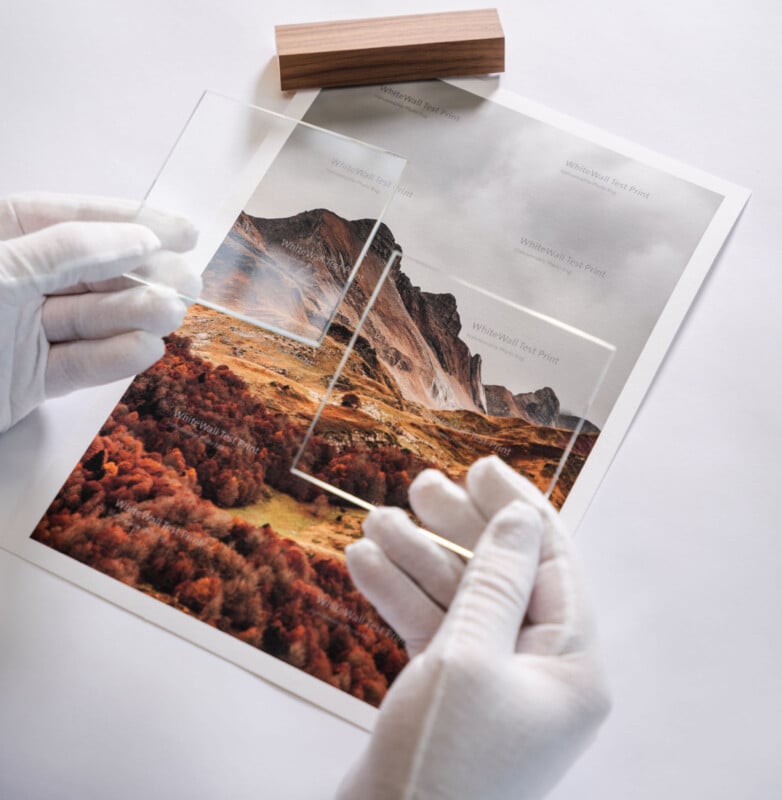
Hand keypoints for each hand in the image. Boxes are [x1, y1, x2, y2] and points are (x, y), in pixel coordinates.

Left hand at [0, 192, 200, 431]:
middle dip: (143, 275)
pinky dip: (113, 358)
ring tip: (171, 313)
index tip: (185, 231)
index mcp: (1, 237)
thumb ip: (68, 250)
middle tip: (189, 282)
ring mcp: (22, 331)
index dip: (133, 222)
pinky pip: (80, 365)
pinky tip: (146, 349)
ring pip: (93, 319)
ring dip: (135, 315)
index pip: (74, 220)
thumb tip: (139, 238)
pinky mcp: (28, 379)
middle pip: (93, 272)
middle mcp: (15, 280)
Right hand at [340, 456, 609, 799]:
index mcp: (571, 665)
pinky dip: (400, 596)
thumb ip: (496, 580)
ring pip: (460, 599)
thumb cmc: (441, 761)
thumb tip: (520, 518)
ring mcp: (495, 681)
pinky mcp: (453, 691)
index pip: (552, 562)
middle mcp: (540, 670)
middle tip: (418, 487)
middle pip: (502, 575)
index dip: (516, 509)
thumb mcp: (470, 655)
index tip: (479, 467)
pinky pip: (433, 628)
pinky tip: (364, 563)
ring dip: (418, 558)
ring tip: (376, 520)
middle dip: (458, 528)